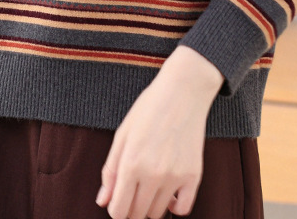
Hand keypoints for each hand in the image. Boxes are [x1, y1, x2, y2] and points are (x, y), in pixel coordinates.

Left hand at [96, 46, 223, 218]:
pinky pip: (184, 209)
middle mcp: (152, 174)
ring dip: (150, 205)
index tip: (118, 201)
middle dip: (131, 209)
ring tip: (150, 185)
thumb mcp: (122, 134)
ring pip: (157, 213)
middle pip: (137, 215)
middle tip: (133, 191)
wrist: (183, 91)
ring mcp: (175, 176)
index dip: (115, 210)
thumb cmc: (149, 108)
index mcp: (130, 163)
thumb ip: (110, 171)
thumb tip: (103, 202)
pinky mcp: (194, 175)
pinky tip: (169, 193)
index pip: (119, 211)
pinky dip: (175, 207)